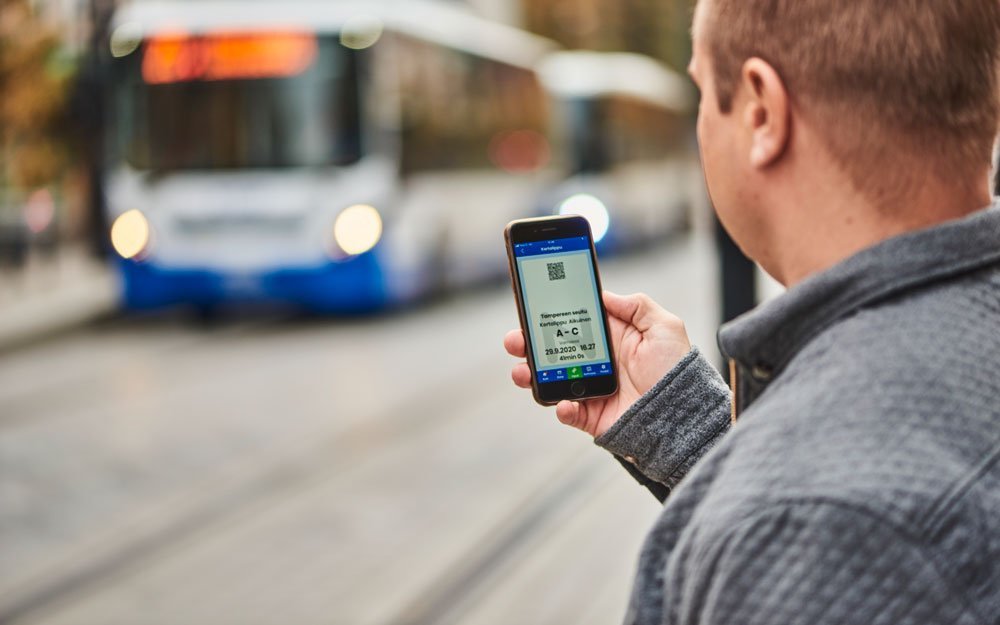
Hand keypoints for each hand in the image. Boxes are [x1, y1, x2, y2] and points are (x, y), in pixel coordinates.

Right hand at [504, 291, 690, 437]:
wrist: (685, 416)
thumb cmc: (677, 370)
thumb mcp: (664, 326)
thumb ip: (636, 305)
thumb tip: (604, 295)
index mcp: (609, 338)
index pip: (572, 322)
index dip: (551, 315)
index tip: (532, 307)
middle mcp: (595, 362)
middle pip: (552, 350)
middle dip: (528, 343)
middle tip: (515, 340)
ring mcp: (589, 389)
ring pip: (550, 379)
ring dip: (530, 374)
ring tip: (523, 371)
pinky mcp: (591, 416)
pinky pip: (567, 413)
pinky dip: (560, 408)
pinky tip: (563, 403)